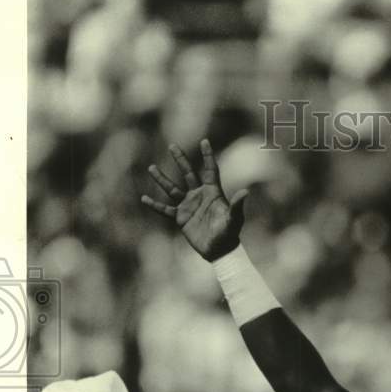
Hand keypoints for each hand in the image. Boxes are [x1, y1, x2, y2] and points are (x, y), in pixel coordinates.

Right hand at [141, 140, 247, 261]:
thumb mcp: (234, 219)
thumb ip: (237, 205)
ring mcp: (189, 206)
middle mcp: (199, 196)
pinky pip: (165, 209)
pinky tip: (144, 198)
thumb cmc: (230, 234)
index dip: (208, 156)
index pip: (210, 170)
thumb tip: (246, 192)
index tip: (205, 141)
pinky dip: (155, 205)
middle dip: (181, 160)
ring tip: (151, 167)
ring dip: (162, 179)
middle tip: (172, 146)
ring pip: (173, 189)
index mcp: (213, 193)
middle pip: (188, 174)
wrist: (220, 251)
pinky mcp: (181, 218)